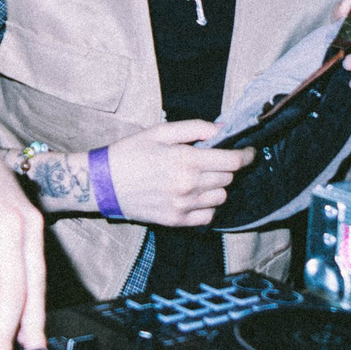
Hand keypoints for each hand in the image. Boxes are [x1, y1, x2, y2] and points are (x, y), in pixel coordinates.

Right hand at [104, 122, 255, 227]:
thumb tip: (222, 130)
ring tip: (201, 177)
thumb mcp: (160, 131)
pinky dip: (207, 205)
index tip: (248, 151)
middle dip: (227, 167)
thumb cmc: (130, 153)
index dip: (246, 155)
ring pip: (221, 197)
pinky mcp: (176, 221)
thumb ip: (194, 128)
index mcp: (186, 160)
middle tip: (213, 160)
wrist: (102, 183)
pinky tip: (194, 195)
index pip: (232, 161)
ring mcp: (183, 206)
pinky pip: (207, 216)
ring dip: (217, 186)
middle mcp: (188, 185)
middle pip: (228, 178)